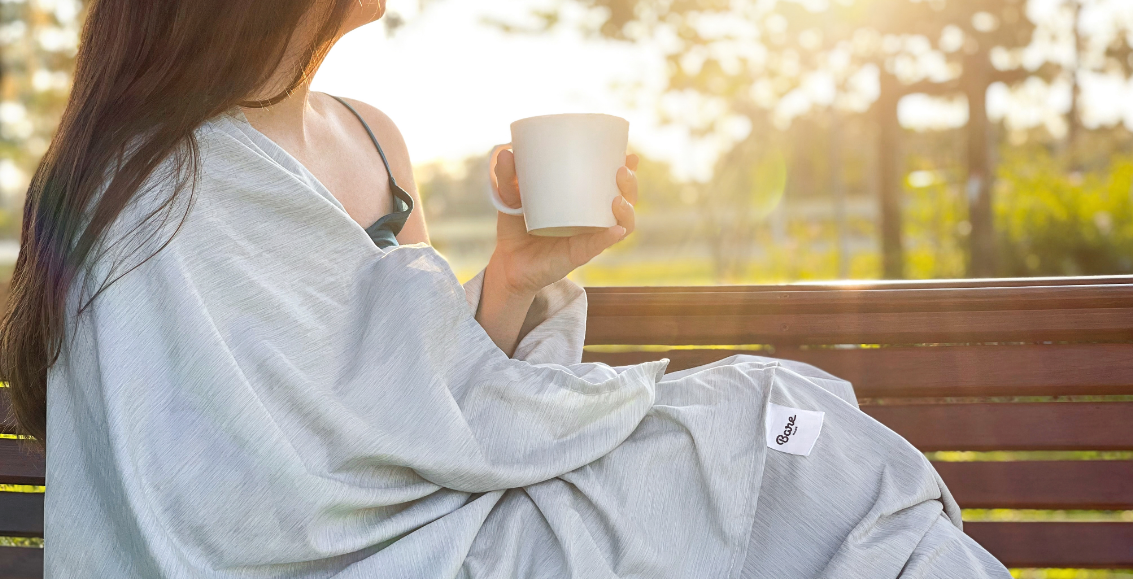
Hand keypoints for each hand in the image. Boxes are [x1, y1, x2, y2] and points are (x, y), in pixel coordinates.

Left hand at [489, 150, 638, 297]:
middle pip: (626, 200)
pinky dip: (608, 237)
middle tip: (621, 171)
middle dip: (630, 185)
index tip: (629, 154)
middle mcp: (592, 218)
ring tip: (617, 200)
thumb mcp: (510, 196)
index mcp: (584, 200)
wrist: (508, 262)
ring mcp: (588, 237)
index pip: (613, 182)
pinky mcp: (579, 254)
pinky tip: (615, 229)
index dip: (628, 168)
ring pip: (622, 224)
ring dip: (627, 210)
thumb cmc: (516, 226)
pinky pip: (599, 246)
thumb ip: (508, 177)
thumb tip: (506, 153)